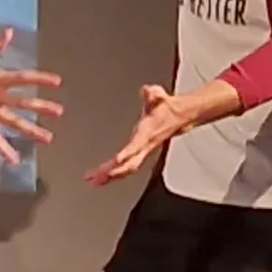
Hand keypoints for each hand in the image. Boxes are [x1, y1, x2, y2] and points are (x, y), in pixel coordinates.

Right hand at [0, 27, 60, 164]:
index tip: (57, 82)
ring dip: (31, 130)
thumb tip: (10, 32)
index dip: (40, 79)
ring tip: (48, 138)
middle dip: (41, 107)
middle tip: (59, 112)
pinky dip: (3, 150)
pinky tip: (14, 160)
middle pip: (22, 103)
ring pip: (14, 122)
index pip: (22, 78)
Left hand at [87, 81, 205, 186]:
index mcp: (147, 133)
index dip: (128, 153)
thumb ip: (154, 94)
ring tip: (93, 181)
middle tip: (95, 177)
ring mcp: (141, 152)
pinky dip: (112, 174)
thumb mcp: (160, 97)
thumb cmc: (166, 108)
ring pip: (126, 169)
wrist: (178, 118)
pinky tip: (101, 178)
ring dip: (110, 176)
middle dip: (112, 172)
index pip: (137, 145)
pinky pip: (125, 168)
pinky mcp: (138, 154)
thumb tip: (148, 90)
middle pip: (129, 163)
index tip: (117, 160)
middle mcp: (144, 146)